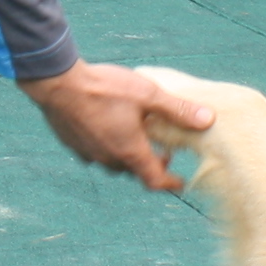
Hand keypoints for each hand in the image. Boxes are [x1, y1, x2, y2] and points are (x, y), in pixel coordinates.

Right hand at [23, 60, 210, 191]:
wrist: (57, 83)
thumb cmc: (104, 88)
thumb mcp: (148, 94)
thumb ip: (178, 109)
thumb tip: (208, 119)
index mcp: (129, 151)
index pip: (154, 180)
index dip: (170, 182)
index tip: (181, 182)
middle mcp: (108, 158)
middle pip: (134, 170)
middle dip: (150, 163)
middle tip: (162, 149)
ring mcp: (88, 153)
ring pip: (113, 162)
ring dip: (127, 154)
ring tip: (135, 135)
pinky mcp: (72, 144)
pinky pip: (95, 152)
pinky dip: (106, 145)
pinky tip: (107, 127)